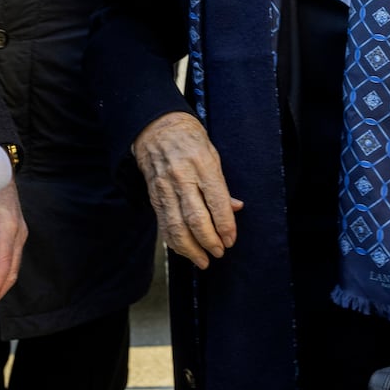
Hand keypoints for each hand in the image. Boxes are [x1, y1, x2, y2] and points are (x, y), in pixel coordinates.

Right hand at [132, 112, 242, 268]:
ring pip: (177, 226)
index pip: (216, 201)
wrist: (156, 128)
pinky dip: (174, 242)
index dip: (225, 225)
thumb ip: (222, 185)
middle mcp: (182, 178)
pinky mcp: (154, 196)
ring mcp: (165, 188)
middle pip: (196, 218)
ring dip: (191, 249)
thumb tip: (236, 209)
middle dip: (209, 241)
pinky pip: (164, 224)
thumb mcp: (212, 154)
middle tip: (219, 252)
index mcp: (202, 165)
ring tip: (203, 261)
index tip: (231, 240)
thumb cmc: (189, 139)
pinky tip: (184, 250)